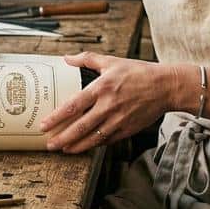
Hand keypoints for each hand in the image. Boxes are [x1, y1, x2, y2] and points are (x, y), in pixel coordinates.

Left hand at [40, 53, 188, 153]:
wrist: (165, 87)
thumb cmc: (138, 72)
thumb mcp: (112, 61)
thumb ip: (87, 59)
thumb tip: (66, 59)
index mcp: (102, 88)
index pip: (73, 106)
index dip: (56, 117)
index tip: (44, 125)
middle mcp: (108, 106)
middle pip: (80, 127)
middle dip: (62, 138)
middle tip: (49, 144)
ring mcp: (118, 120)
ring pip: (92, 138)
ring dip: (75, 146)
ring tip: (63, 149)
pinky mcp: (127, 130)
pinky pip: (106, 140)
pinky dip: (94, 145)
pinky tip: (84, 146)